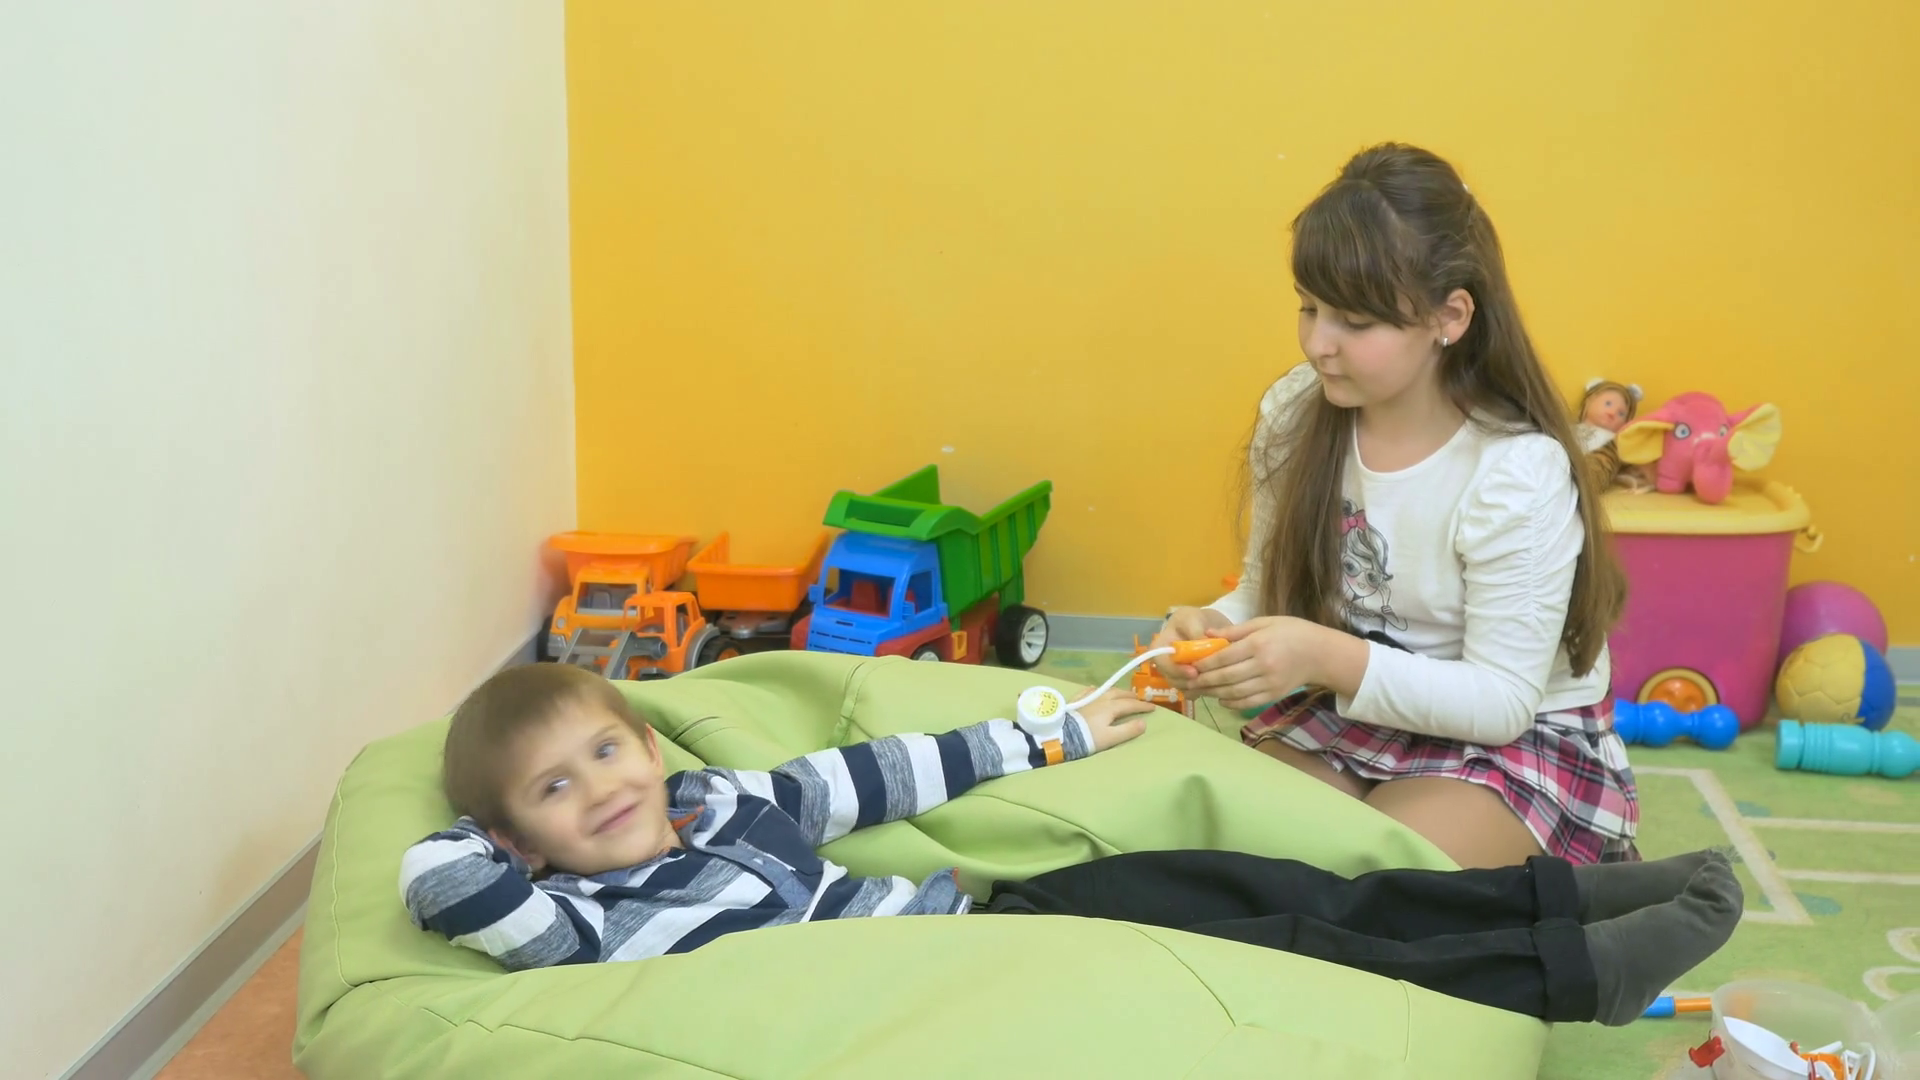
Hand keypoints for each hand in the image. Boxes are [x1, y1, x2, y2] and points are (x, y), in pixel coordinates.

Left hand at [1072, 687, 1154, 752]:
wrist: (1060, 735)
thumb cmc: (1086, 738)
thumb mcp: (1110, 738)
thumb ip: (1128, 730)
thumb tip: (1144, 723)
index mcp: (1110, 707)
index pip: (1130, 705)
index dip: (1142, 706)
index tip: (1153, 708)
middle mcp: (1100, 699)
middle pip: (1119, 694)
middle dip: (1131, 696)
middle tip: (1139, 699)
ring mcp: (1087, 698)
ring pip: (1105, 691)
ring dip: (1116, 692)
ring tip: (1122, 694)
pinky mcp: (1076, 701)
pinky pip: (1088, 691)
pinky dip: (1096, 690)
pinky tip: (1095, 689)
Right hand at [1149, 606, 1232, 687]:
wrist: (1208, 627)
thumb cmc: (1195, 620)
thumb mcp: (1192, 618)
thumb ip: (1195, 630)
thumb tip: (1202, 642)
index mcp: (1159, 647)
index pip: (1160, 663)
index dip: (1175, 670)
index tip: (1194, 672)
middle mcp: (1165, 664)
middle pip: (1172, 679)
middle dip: (1190, 681)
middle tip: (1209, 679)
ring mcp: (1176, 675)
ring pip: (1184, 688)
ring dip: (1199, 686)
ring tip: (1216, 680)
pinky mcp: (1189, 683)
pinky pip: (1194, 692)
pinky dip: (1205, 690)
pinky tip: (1217, 683)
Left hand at [1186, 616, 1324, 711]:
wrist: (1321, 653)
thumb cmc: (1292, 632)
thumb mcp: (1265, 622)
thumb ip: (1236, 631)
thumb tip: (1208, 635)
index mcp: (1259, 644)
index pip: (1224, 657)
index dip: (1205, 663)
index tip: (1191, 664)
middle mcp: (1263, 666)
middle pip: (1226, 677)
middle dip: (1205, 680)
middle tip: (1190, 681)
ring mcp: (1269, 683)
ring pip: (1234, 692)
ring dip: (1214, 693)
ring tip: (1201, 690)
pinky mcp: (1274, 695)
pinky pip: (1248, 703)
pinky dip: (1232, 703)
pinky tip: (1221, 699)